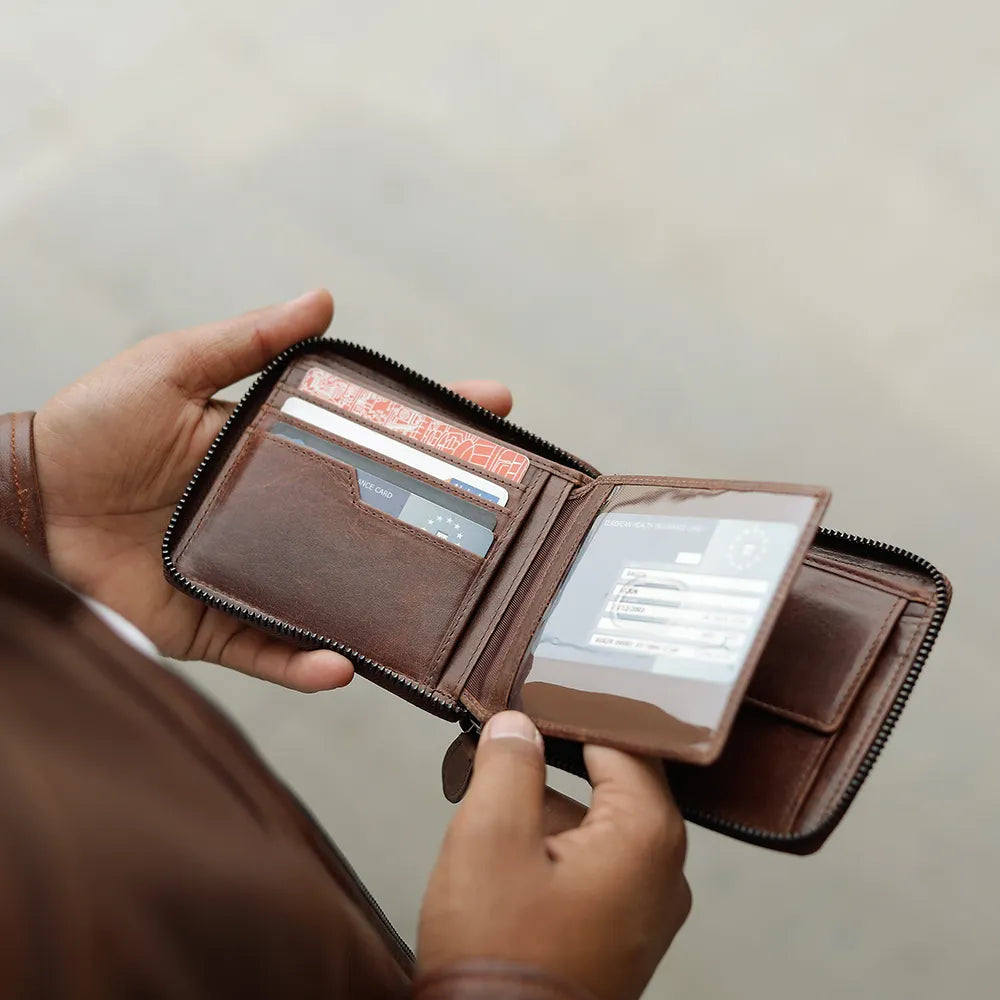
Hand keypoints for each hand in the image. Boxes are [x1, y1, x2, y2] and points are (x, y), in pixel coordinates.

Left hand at [33, 290, 512, 690]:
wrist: (29, 498)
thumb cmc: (97, 424)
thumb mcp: (175, 367)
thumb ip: (246, 340)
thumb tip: (323, 298)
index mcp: (280, 456)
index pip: (371, 438)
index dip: (430, 423)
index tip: (491, 406)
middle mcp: (281, 520)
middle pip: (371, 524)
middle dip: (438, 519)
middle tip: (499, 516)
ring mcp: (254, 575)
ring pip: (334, 599)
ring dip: (387, 606)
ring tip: (444, 604)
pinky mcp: (214, 624)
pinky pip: (268, 651)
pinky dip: (303, 664)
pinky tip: (340, 665)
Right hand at [418, 712, 690, 999]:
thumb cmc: (500, 956)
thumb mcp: (490, 837)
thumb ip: (509, 764)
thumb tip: (517, 725)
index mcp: (648, 836)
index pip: (623, 739)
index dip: (575, 710)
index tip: (534, 691)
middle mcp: (664, 869)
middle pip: (613, 780)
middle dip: (554, 758)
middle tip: (507, 735)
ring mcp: (646, 906)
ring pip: (599, 821)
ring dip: (548, 804)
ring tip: (492, 789)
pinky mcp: (622, 931)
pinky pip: (595, 861)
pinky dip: (555, 843)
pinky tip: (507, 844)